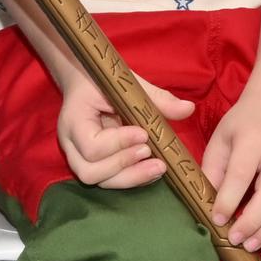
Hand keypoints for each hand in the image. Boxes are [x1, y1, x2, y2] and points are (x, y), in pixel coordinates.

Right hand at [57, 72, 195, 187]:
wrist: (83, 81)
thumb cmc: (103, 80)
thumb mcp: (126, 83)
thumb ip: (156, 98)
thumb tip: (188, 108)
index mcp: (74, 120)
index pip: (91, 145)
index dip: (119, 144)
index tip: (144, 133)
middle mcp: (71, 144)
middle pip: (90, 171)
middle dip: (123, 166)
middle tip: (150, 152)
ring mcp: (78, 157)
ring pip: (99, 181)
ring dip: (130, 177)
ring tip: (158, 166)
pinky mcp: (92, 164)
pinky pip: (108, 180)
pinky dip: (131, 178)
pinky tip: (152, 170)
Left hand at [202, 85, 260, 251]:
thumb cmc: (244, 122)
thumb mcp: (221, 137)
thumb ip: (213, 168)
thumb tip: (206, 202)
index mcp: (253, 139)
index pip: (241, 174)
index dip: (228, 199)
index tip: (217, 219)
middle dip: (252, 221)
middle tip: (235, 239)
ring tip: (252, 246)